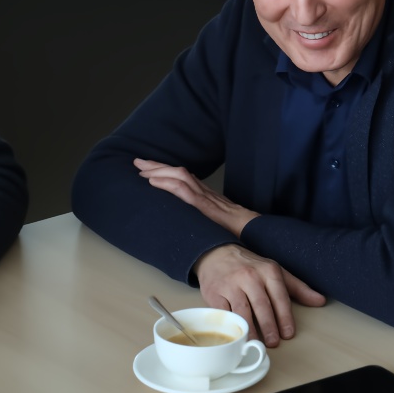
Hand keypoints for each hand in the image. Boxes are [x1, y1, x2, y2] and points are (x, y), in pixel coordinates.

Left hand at [134, 158, 259, 236]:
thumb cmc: (239, 230)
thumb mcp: (217, 221)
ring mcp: (205, 198)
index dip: (165, 171)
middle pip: (178, 172)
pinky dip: (167, 184)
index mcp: (205, 195)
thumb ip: (204, 218)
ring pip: (179, 177)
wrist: (256, 231)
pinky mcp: (206, 207)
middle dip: (156, 166)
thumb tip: (190, 223)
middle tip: (137, 161)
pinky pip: (184, 191)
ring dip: (158, 172)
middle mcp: (204, 192)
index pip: (182, 177)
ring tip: (142, 169)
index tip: (148, 168)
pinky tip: (154, 182)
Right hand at [194, 244, 324, 347]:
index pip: (279, 296)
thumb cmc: (250, 266)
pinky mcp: (215, 293)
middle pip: (261, 305)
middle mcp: (250, 276)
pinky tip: (235, 335)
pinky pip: (223, 312)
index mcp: (268, 271)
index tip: (288, 333)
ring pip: (242, 310)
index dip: (285, 316)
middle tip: (274, 342)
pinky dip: (230, 325)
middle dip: (269, 325)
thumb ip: (298, 288)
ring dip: (249, 329)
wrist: (216, 253)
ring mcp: (231, 285)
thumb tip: (320, 300)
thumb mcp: (275, 271)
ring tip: (255, 343)